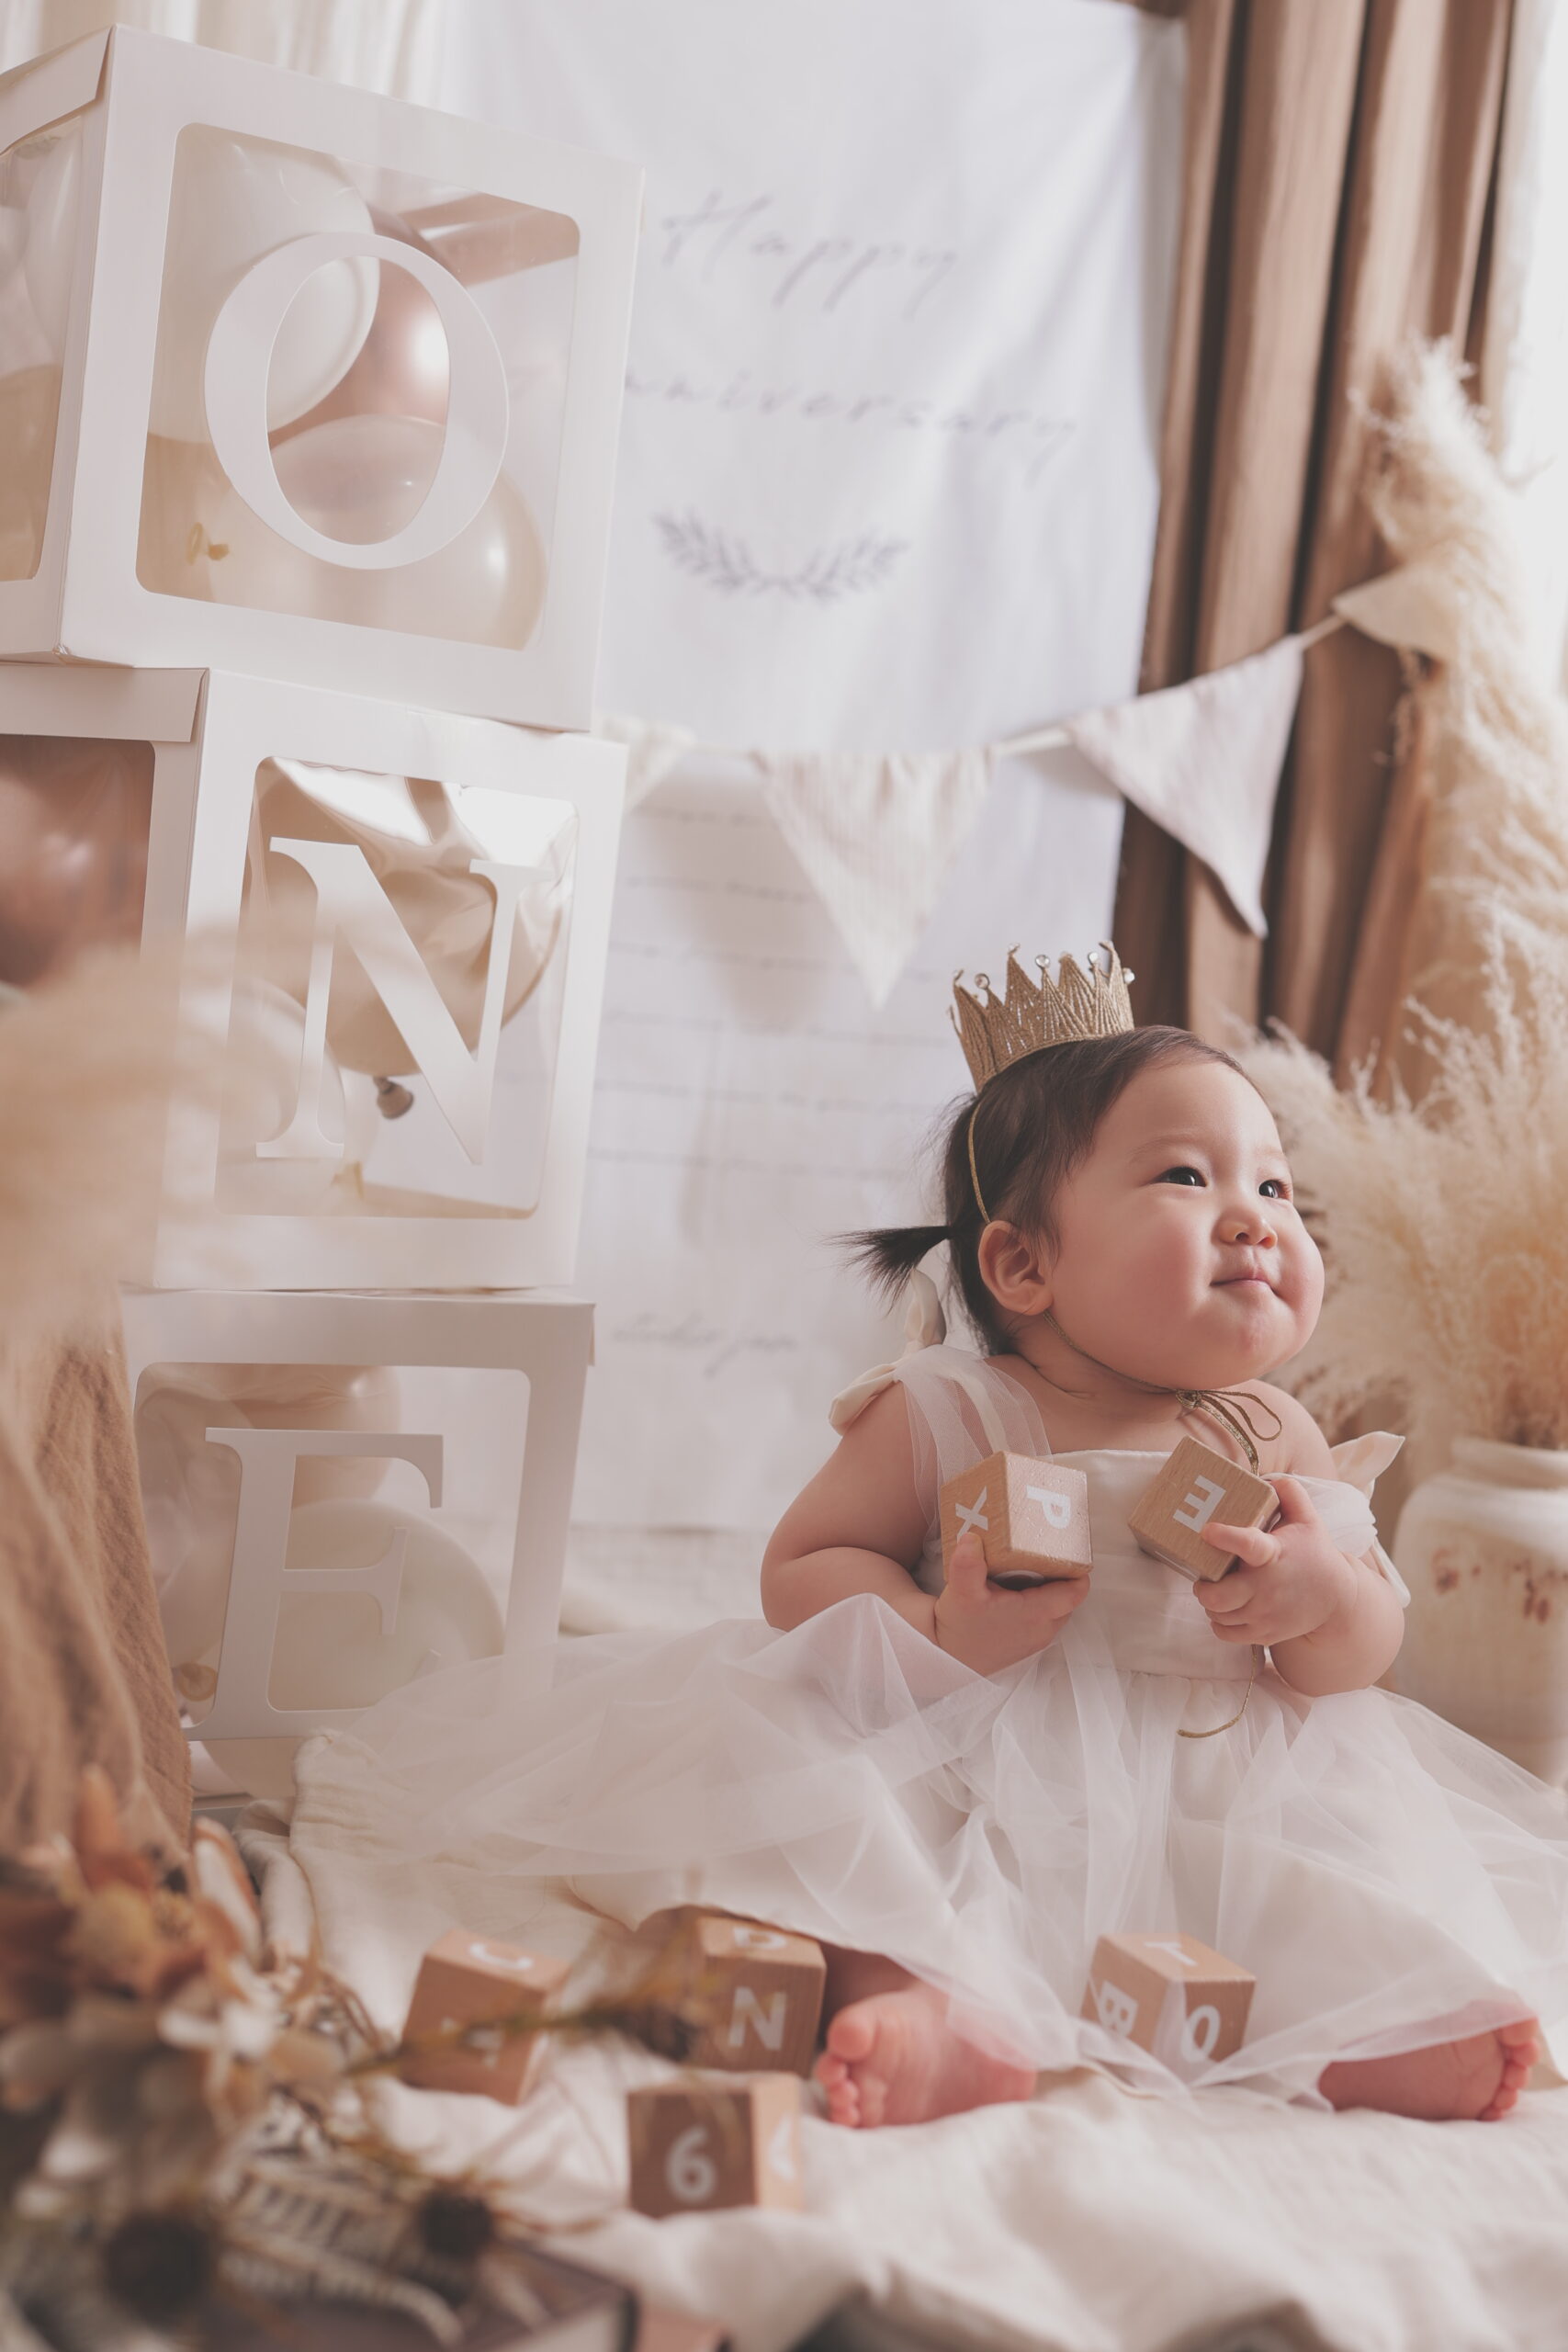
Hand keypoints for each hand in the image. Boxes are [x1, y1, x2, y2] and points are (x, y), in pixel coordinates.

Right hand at [933, 1527, 1088, 1673]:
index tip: (1068, 1548)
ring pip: (1057, 1607)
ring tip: (1029, 1567)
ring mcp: (1036, 1638)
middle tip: (1045, 1551)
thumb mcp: (961, 1593)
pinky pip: (1044, 1617)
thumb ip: (967, 1564)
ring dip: (1049, 1588)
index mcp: (1036, 1614)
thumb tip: (971, 1539)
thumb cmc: (959, 1630)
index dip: (1078, 1567)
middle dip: (1062, 1574)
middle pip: (1068, 1596)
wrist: (948, 1659)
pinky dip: (1038, 1601)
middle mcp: (1042, 1629)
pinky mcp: (1028, 1642)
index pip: (1076, 1591)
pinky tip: (1016, 1589)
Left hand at [1194, 1474, 1358, 1647]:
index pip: (1249, 1545)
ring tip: (1216, 1589)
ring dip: (1210, 1603)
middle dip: (1202, 1587)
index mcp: (1275, 1554)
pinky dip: (1218, 1623)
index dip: (1227, 1537)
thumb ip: (1290, 1493)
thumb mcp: (1308, 1519)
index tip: (1207, 1530)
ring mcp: (1265, 1615)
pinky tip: (1224, 1609)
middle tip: (1204, 1576)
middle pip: (1220, 1596)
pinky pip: (1226, 1633)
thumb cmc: (1315, 1554)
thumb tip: (1268, 1478)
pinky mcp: (1265, 1634)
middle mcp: (1267, 1588)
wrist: (1337, 1600)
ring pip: (1219, 1615)